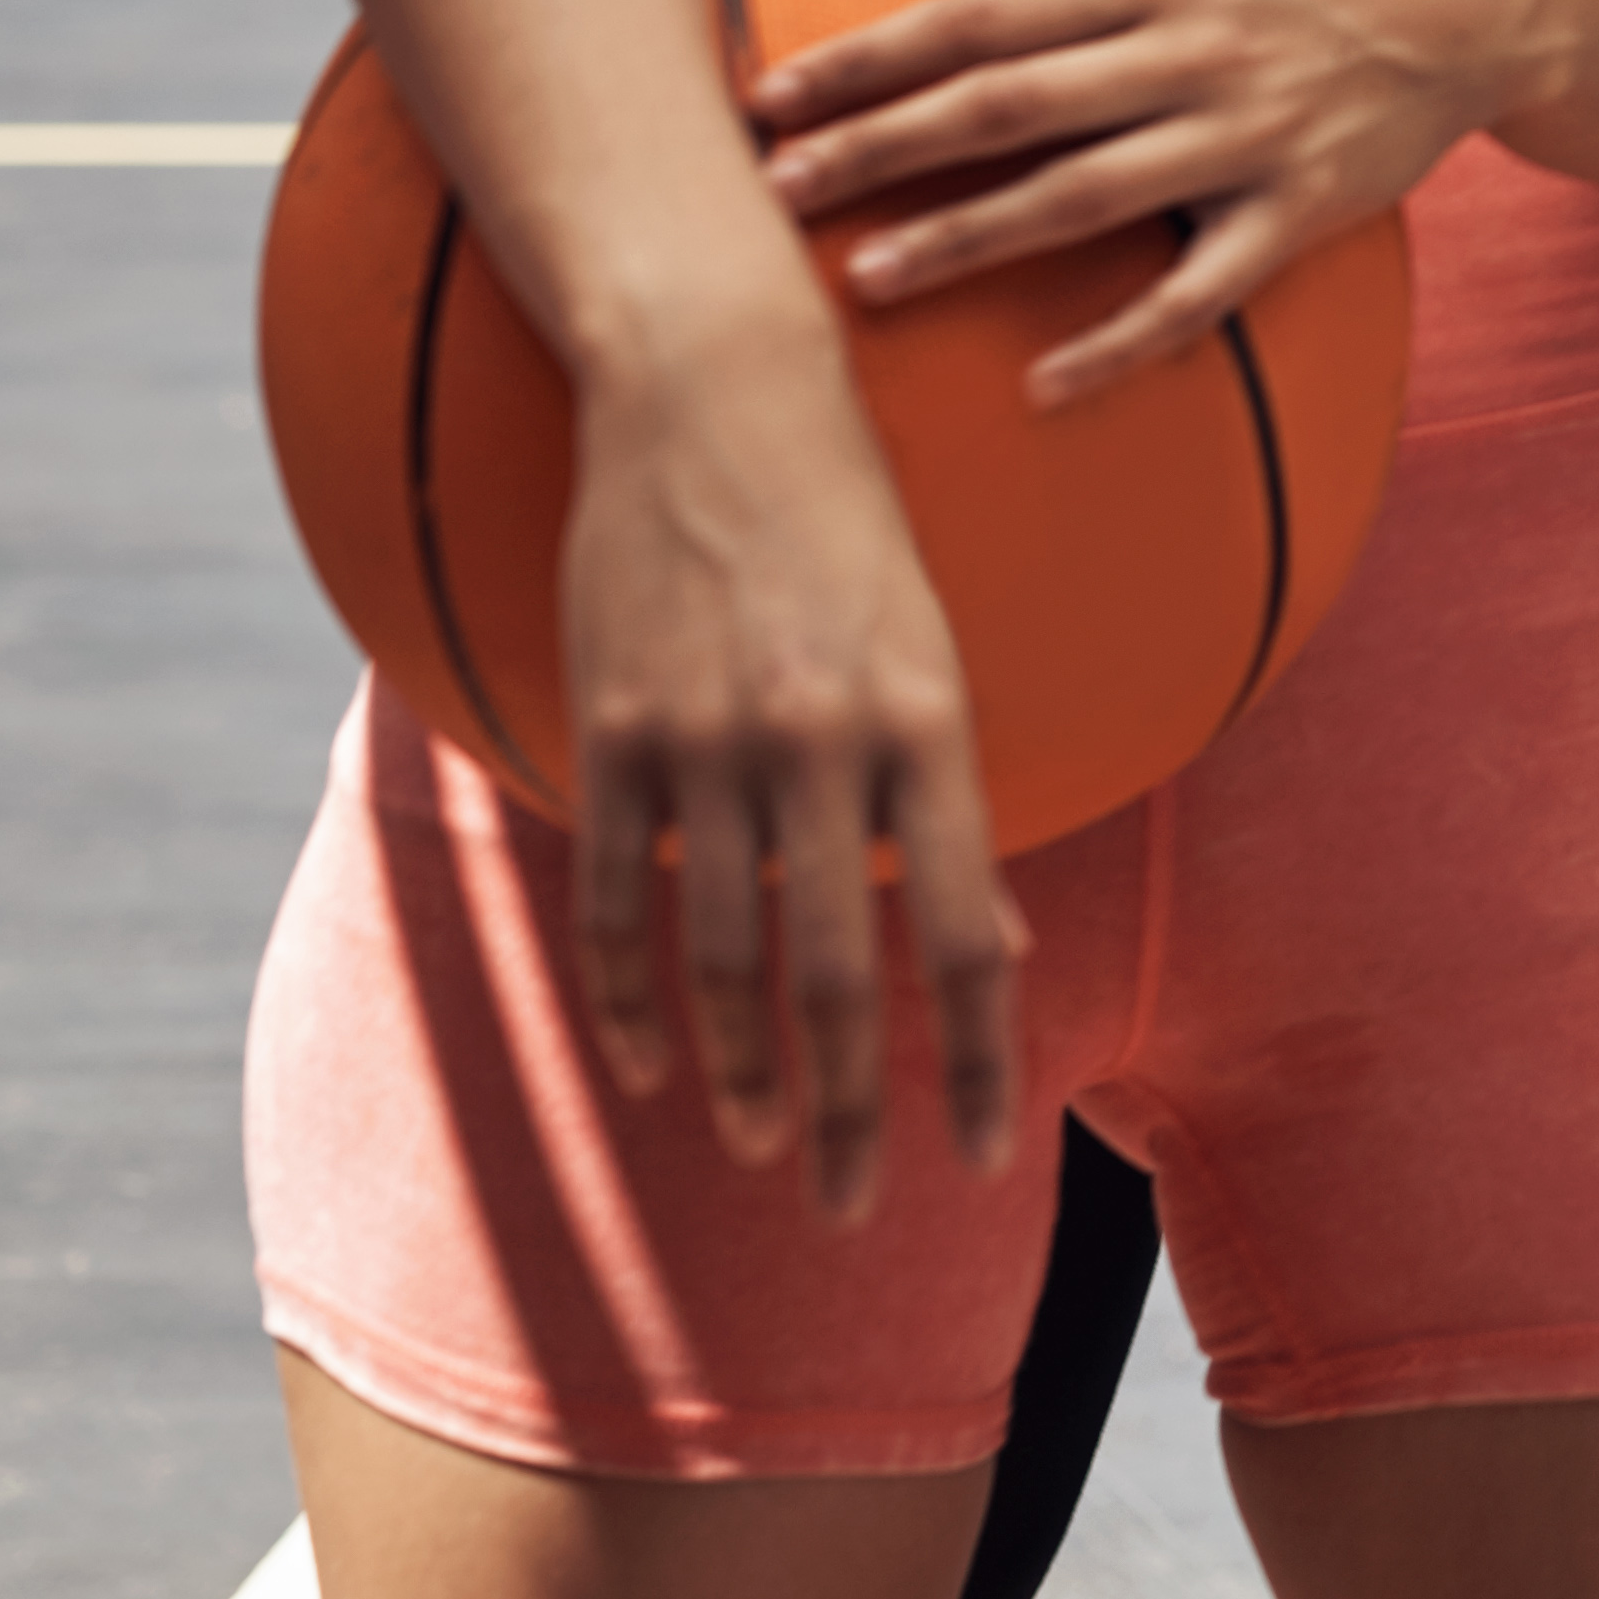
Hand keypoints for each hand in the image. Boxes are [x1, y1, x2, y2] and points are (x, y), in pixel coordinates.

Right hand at [552, 287, 1025, 1221]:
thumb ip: (942, 795)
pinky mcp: (616, 727)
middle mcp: (826, 743)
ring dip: (745, 1074)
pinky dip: (632, 1000)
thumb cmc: (850, 526)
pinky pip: (619, 897)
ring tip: (764, 1150)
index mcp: (932, 722)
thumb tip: (981, 938)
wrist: (722, 391)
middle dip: (853, 1111)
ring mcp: (710, 740)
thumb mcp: (932, 649)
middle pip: (844, 976)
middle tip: (852, 1207)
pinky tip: (655, 1065)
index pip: (967, 934)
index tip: (982, 1154)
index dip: (976, 1059)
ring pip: (722, 959)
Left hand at [750, 0, 1539, 407]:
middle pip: (1011, 109)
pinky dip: (1123, 341)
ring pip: (1086, 197)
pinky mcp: (1301, 210)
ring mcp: (1249, 137)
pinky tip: (1042, 385)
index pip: (982, 17)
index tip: (770, 97)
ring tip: (866, 279)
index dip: (871, 58)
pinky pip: (1201, 291)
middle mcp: (1192, 52)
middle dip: (883, 149)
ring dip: (970, 240)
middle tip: (772, 195)